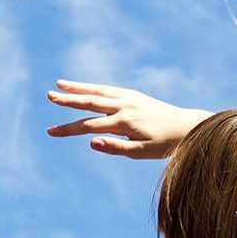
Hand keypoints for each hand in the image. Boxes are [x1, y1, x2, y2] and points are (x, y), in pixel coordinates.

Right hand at [46, 81, 208, 159]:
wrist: (188, 127)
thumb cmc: (164, 145)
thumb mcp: (141, 153)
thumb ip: (115, 148)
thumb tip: (90, 143)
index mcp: (123, 122)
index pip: (88, 126)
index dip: (68, 129)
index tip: (50, 131)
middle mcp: (124, 106)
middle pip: (90, 102)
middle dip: (68, 100)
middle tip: (49, 95)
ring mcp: (129, 98)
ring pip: (98, 91)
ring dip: (78, 88)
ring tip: (60, 84)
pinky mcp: (135, 95)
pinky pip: (110, 89)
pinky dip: (95, 87)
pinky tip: (86, 87)